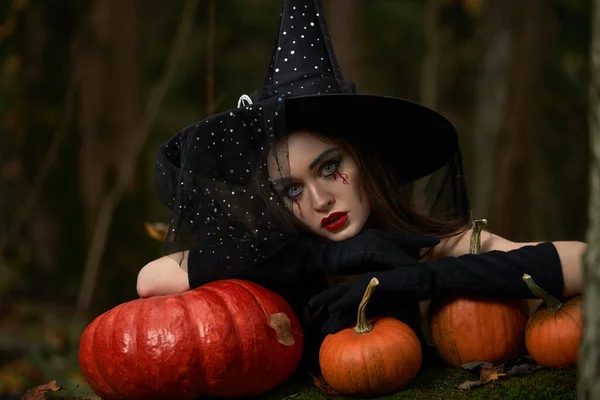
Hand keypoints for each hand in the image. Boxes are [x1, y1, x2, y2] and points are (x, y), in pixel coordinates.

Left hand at [308, 266, 430, 334]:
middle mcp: (366, 286)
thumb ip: (384, 319)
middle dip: (324, 301)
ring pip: (344, 293)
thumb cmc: (411, 295)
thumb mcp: (394, 311)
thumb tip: (378, 336)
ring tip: (312, 307)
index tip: (324, 323)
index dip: (335, 311)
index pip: (348, 302)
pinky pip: (357, 293)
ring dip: (327, 300)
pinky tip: (332, 308)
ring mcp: (369, 283)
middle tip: (308, 310)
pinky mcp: (374, 282)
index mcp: (368, 292)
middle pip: (341, 294)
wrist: (426, 280)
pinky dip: (343, 301)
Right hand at [319, 229, 439, 274]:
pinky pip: (388, 256)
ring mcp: (373, 241)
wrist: (325, 257)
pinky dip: (399, 261)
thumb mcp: (366, 260)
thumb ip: (380, 261)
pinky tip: (410, 266)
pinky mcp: (368, 250)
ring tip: (427, 259)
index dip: (418, 238)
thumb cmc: (343, 260)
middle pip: (404, 239)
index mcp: (378, 238)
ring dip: (412, 254)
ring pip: (398, 248)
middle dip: (420, 240)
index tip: (436, 238)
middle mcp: (378, 236)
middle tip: (437, 240)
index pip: (402, 238)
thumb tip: (395, 268)